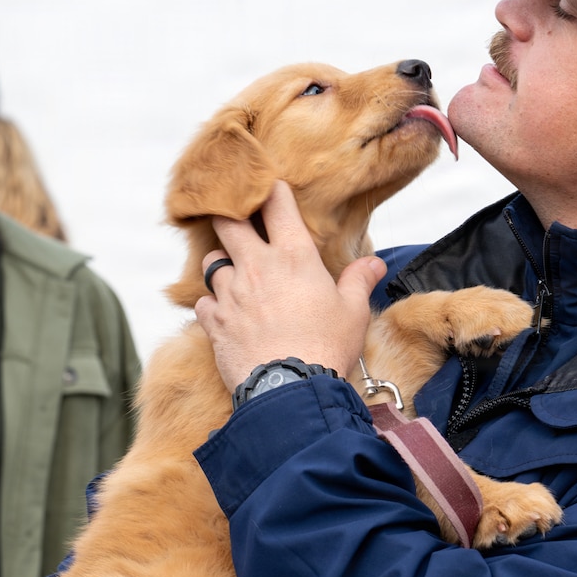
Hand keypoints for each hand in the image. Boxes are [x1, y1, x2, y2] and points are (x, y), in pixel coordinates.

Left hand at [194, 181, 386, 389]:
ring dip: (220, 265)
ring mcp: (230, 294)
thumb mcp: (354, 311)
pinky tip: (224, 312)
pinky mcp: (214, 322)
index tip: (271, 187)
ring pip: (210, 262)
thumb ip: (359, 280)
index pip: (277, 206)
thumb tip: (374, 263)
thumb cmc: (327, 346)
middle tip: (236, 219)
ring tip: (232, 274)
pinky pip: (202, 302)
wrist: (292, 390)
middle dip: (229, 215)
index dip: (272, 190)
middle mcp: (256, 267)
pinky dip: (211, 304)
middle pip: (227, 222)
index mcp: (294, 257)